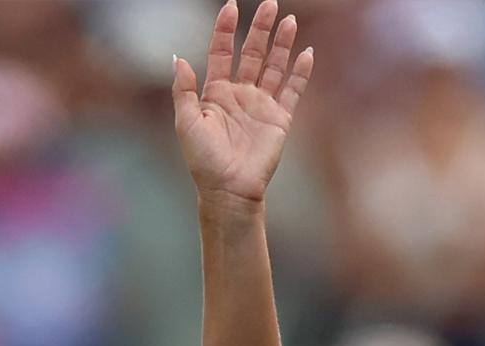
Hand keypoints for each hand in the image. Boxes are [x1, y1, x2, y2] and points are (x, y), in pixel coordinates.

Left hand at [173, 0, 313, 206]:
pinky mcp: (280, 117)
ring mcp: (261, 105)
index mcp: (214, 94)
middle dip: (259, 28)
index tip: (230, 7)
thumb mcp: (186, 122)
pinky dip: (300, 72)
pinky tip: (307, 53)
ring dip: (281, 44)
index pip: (220, 53)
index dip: (224, 30)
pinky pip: (292, 89)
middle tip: (269, 4)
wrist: (229, 188)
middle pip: (251, 53)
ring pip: (274, 66)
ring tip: (289, 21)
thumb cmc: (203, 160)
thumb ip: (183, 90)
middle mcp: (239, 95)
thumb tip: (177, 58)